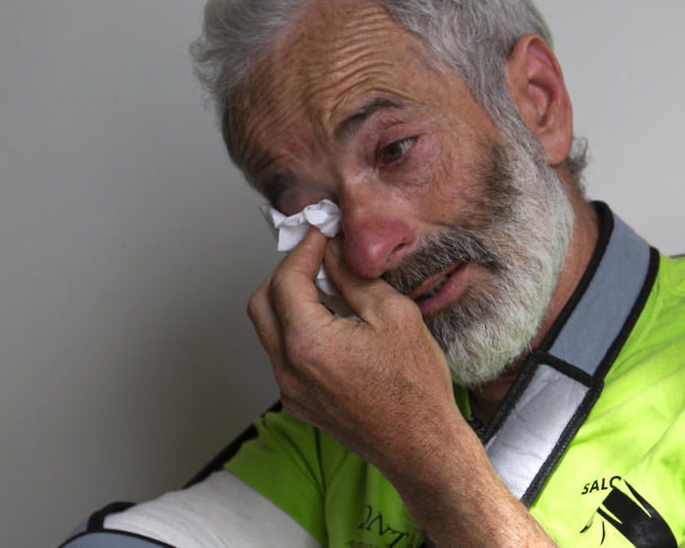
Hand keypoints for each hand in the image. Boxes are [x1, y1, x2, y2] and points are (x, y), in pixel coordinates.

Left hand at [247, 226, 460, 472]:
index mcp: (309, 344)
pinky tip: (331, 322)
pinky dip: (297, 329)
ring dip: (290, 302)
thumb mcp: (394, 316)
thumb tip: (334, 254)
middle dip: (287, 274)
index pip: (286, 281)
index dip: (303, 250)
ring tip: (327, 288)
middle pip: (262, 303)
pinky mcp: (299, 402)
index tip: (320, 236)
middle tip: (317, 258)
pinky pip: (284, 355)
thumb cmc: (415, 390)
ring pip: (269, 330)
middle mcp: (289, 369)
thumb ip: (355, 279)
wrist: (422, 447)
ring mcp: (291, 389)